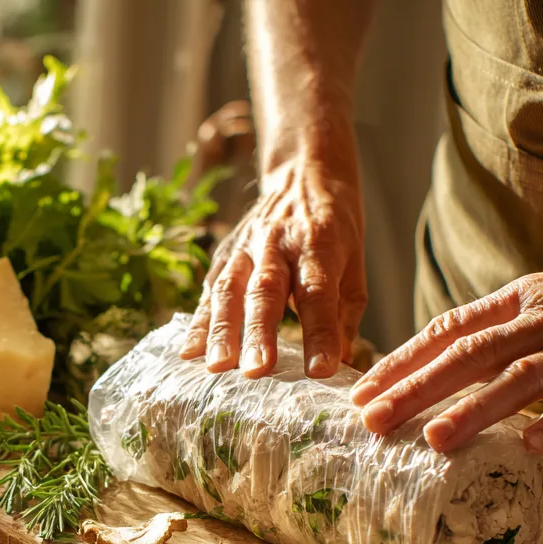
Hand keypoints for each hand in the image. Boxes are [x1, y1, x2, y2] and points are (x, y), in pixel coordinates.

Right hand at [179, 134, 366, 378]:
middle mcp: (279, 243)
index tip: (321, 370)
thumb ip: (345, 315)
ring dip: (222, 330)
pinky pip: (209, 290)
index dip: (320, 333)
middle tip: (257, 370)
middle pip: (267, 290)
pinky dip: (199, 322)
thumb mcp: (354, 264)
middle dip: (260, 332)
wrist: (304, 173)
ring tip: (217, 367)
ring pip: (230, 289)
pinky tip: (188, 352)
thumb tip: (341, 365)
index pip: (318, 293)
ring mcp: (246, 247)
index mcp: (319, 245)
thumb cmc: (335, 228)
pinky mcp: (224, 254)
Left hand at [350, 252, 542, 452]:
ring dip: (477, 408)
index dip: (402, 361)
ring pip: (524, 376)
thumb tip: (424, 371)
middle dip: (418, 388)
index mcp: (518, 302)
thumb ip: (490, 336)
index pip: (448, 330)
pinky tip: (531, 445)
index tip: (361, 393)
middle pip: (473, 354)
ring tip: (434, 439)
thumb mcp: (540, 308)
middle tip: (375, 421)